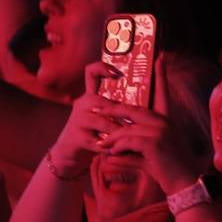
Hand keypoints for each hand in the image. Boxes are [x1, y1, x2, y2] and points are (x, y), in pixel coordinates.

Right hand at [46, 61, 126, 178]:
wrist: (70, 153)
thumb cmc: (95, 132)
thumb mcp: (105, 116)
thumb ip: (120, 106)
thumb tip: (150, 94)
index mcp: (91, 95)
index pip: (92, 72)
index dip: (102, 68)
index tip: (117, 74)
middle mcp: (82, 103)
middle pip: (99, 100)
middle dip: (118, 112)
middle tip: (135, 122)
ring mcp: (77, 120)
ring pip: (102, 122)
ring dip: (118, 132)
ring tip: (130, 138)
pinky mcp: (76, 137)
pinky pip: (98, 141)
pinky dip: (111, 148)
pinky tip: (120, 152)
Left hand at [95, 82, 200, 195]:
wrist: (184, 183)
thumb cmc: (168, 170)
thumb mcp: (149, 155)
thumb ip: (132, 148)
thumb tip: (111, 149)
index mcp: (167, 120)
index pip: (163, 92)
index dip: (161, 75)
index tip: (160, 58)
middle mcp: (164, 121)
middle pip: (132, 109)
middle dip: (112, 109)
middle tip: (95, 108)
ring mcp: (160, 130)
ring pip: (126, 128)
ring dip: (112, 138)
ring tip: (102, 145)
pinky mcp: (154, 141)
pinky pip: (127, 140)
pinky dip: (117, 147)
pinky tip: (111, 155)